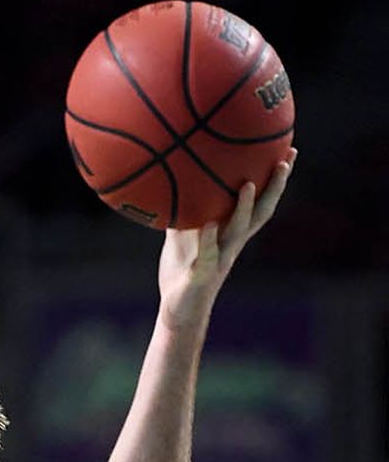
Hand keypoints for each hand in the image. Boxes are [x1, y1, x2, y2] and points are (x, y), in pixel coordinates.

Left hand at [158, 150, 295, 329]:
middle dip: (275, 187)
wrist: (178, 309)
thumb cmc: (183, 269)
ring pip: (239, 231)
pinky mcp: (203, 276)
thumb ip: (184, 210)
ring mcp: (220, 259)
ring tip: (248, 184)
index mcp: (231, 233)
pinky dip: (209, 241)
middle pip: (261, 212)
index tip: (287, 151)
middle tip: (286, 159)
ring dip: (244, 208)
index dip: (274, 180)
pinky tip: (209, 225)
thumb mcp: (181, 234)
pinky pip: (208, 256)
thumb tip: (175, 178)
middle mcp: (232, 244)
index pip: (259, 202)